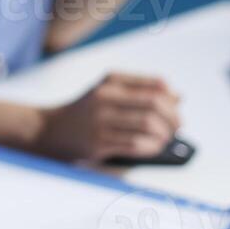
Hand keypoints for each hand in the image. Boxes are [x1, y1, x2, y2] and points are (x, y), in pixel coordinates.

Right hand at [34, 73, 180, 161]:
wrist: (51, 130)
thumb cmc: (87, 111)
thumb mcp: (110, 92)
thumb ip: (142, 91)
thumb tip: (178, 97)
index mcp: (111, 80)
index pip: (154, 85)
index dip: (172, 99)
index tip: (176, 108)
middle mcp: (106, 97)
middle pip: (154, 105)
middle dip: (172, 118)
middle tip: (177, 127)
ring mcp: (101, 120)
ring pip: (147, 126)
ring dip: (164, 135)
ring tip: (165, 138)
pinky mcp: (98, 143)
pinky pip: (135, 144)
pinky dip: (151, 147)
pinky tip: (154, 147)